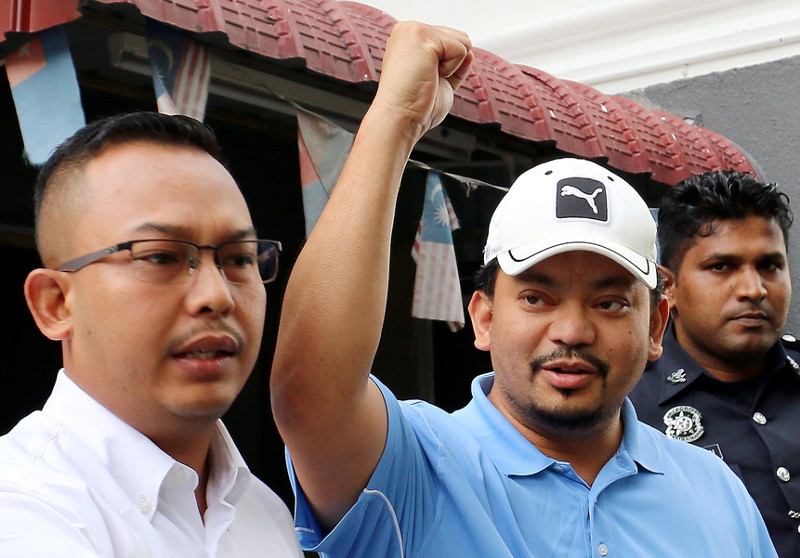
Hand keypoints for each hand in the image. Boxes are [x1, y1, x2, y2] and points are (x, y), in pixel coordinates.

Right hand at [372, 21, 472, 142]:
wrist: (400, 118)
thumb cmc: (414, 106)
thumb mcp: (441, 80)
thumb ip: (454, 63)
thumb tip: (469, 52)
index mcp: (410, 40)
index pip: (449, 42)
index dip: (449, 66)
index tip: (427, 80)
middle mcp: (409, 31)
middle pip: (459, 38)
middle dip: (452, 64)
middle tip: (427, 79)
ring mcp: (414, 30)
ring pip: (463, 41)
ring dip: (451, 67)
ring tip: (427, 77)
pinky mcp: (422, 35)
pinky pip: (461, 49)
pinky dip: (451, 69)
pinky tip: (429, 75)